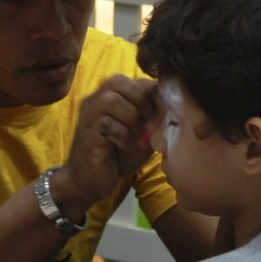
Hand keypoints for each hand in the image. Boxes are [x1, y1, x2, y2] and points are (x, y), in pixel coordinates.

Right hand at [57, 75, 157, 208]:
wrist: (92, 181)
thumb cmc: (119, 155)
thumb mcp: (143, 132)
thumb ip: (155, 117)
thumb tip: (173, 104)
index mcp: (111, 95)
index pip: (136, 80)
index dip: (154, 94)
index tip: (164, 116)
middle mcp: (95, 99)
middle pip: (119, 82)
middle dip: (142, 103)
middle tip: (151, 127)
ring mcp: (88, 116)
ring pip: (111, 100)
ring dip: (132, 119)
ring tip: (140, 138)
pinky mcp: (87, 133)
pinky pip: (106, 124)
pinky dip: (121, 135)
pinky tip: (124, 147)